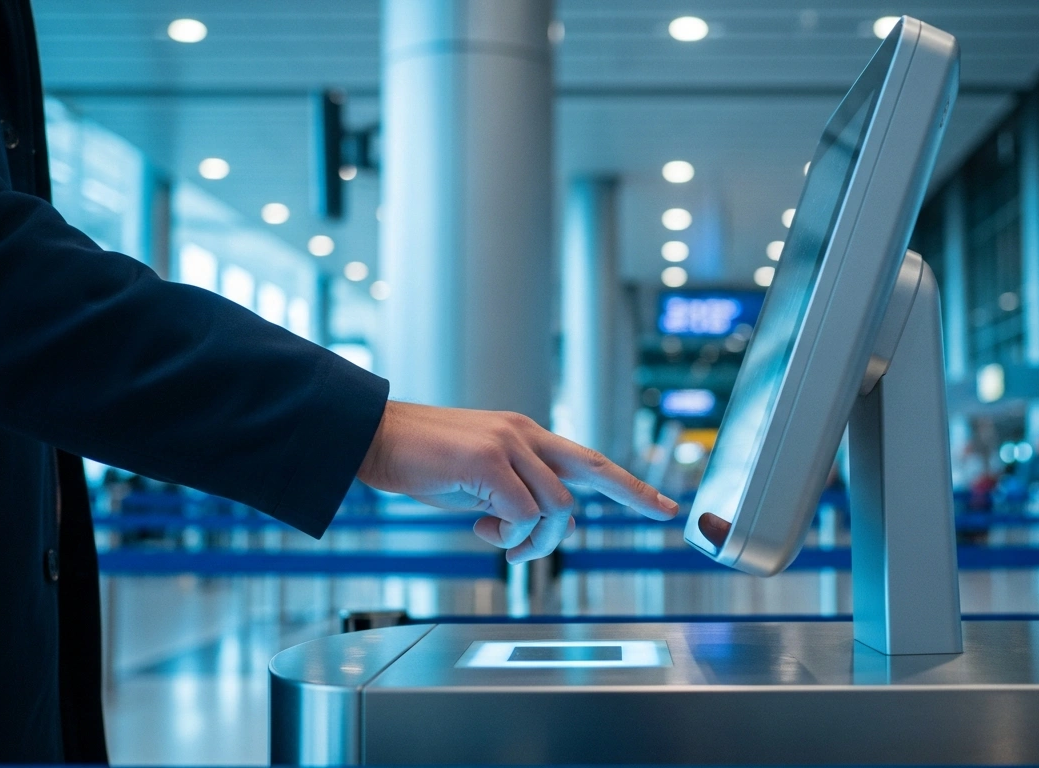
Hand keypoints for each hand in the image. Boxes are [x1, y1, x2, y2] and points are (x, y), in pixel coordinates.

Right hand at [358, 401, 678, 562]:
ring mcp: (508, 444)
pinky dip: (507, 533)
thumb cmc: (420, 461)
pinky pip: (522, 513)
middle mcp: (524, 434)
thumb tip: (542, 529)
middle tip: (588, 534)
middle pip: (582, 485)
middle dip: (597, 515)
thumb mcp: (478, 482)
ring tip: (496, 539)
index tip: (665, 507)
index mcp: (524, 435)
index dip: (630, 485)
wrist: (372, 437)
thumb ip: (513, 496)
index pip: (588, 460)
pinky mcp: (489, 460)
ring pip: (555, 508)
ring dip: (531, 539)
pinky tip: (479, 528)